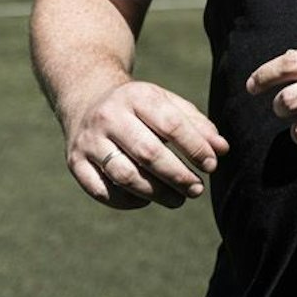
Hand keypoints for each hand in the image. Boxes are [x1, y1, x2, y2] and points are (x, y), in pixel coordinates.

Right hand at [62, 80, 228, 209]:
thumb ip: (196, 125)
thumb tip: (221, 150)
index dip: (195, 148)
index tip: (212, 166)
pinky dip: (127, 201)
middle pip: (147, 153)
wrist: (87, 99)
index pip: (170, 125)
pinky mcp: (75, 162)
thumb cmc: (140, 107)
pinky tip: (145, 200)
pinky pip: (102, 190)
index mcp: (136, 96)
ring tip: (178, 200)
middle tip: (197, 189)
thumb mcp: (167, 104)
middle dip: (177, 175)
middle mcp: (108, 117)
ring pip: (124, 175)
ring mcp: (89, 141)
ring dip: (156, 193)